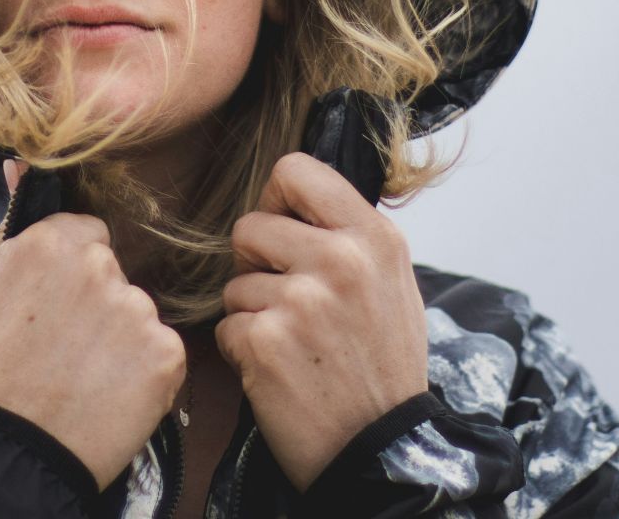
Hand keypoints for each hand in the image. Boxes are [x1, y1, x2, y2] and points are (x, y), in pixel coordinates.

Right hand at [0, 160, 188, 488]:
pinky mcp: (166, 355)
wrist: (6, 454)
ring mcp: (137, 311)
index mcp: (52, 243)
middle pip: (114, 272)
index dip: (67, 277)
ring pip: (138, 312)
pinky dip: (143, 374)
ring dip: (120, 339)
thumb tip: (20, 165)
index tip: (50, 311)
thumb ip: (8, 227)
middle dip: (96, 304)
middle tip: (61, 350)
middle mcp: (101, 267)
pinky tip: (106, 394)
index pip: (85, 237)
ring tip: (80, 377)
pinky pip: (162, 351)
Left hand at [215, 152, 430, 491]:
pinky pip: (226, 326)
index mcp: (373, 237)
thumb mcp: (391, 283)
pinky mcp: (265, 341)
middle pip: (250, 226)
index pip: (295, 169)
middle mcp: (340, 260)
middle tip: (288, 303)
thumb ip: (347, 236)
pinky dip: (243, 351)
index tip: (283, 228)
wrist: (382, 448)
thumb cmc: (383, 365)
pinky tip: (280, 371)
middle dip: (256, 265)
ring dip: (252, 313)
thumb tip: (293, 200)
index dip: (276, 199)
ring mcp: (301, 301)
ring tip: (294, 345)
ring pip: (234, 283)